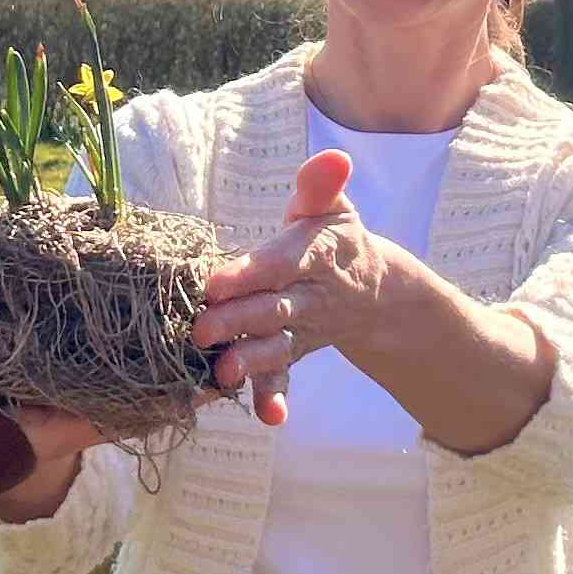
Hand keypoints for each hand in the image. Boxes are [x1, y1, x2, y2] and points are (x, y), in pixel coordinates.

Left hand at [190, 150, 387, 426]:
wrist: (372, 290)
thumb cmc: (331, 238)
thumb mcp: (331, 208)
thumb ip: (320, 186)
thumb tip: (334, 156)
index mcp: (317, 254)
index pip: (283, 263)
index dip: (251, 272)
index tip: (214, 281)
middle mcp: (311, 296)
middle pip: (273, 310)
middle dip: (238, 321)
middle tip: (200, 329)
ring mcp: (304, 329)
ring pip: (276, 347)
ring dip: (252, 362)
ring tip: (223, 373)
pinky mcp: (297, 353)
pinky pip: (286, 376)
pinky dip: (277, 396)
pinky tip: (270, 417)